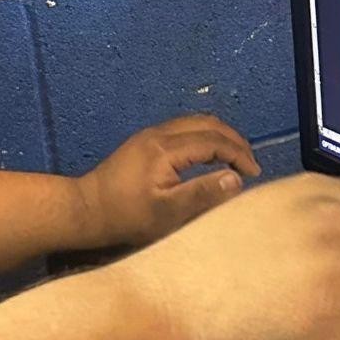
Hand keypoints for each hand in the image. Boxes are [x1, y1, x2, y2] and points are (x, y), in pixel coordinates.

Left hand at [74, 117, 260, 249]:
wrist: (85, 209)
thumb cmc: (126, 216)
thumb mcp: (168, 212)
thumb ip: (203, 194)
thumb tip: (236, 179)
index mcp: (166, 148)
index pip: (213, 141)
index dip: (238, 154)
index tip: (253, 173)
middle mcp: (159, 133)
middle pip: (207, 123)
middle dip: (233, 140)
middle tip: (249, 163)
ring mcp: (150, 135)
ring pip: (195, 123)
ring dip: (219, 137)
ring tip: (234, 160)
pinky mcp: (145, 141)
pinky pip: (184, 129)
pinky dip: (204, 138)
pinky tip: (209, 157)